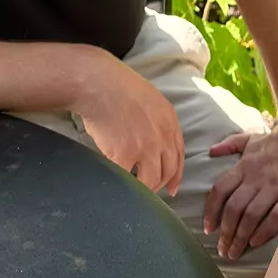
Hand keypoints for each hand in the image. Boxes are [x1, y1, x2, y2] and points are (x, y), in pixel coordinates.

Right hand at [72, 50, 184, 195]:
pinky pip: (128, 179)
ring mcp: (146, 147)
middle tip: (151, 193)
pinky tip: (118, 185)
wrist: (98, 84)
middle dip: (161, 184)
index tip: (172, 187)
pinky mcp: (126, 155)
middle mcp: (163, 136)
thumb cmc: (116, 85)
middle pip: (169, 170)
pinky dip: (124, 185)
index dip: (176, 174)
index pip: (180, 154)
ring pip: (152, 180)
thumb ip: (156, 120)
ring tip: (134, 190)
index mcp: (170, 120)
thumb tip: (150, 138)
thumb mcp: (149, 98)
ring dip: (143, 188)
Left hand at [204, 130, 277, 259]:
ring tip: (234, 252)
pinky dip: (264, 232)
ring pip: (252, 216)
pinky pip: (276, 217)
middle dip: (225, 232)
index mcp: (243, 167)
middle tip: (222, 250)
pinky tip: (255, 243)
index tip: (208, 229)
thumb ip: (228, 144)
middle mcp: (256, 178)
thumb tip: (210, 151)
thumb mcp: (249, 139)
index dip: (211, 211)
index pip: (220, 190)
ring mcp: (275, 187)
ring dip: (241, 237)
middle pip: (234, 208)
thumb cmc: (274, 144)